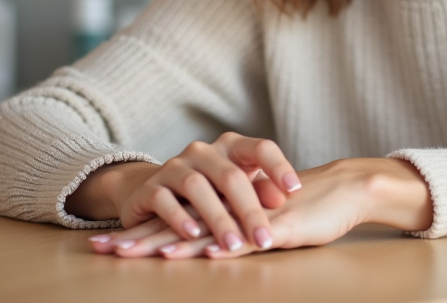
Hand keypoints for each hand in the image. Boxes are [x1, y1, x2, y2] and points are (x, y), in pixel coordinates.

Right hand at [70, 132, 301, 253]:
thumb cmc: (210, 192)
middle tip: (264, 239)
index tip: (296, 190)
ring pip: (197, 186)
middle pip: (230, 176)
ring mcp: (174, 166)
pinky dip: (180, 217)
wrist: (154, 193)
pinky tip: (194, 234)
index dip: (279, 166)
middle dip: (249, 210)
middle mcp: (202, 151)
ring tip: (233, 244)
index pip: (260, 147)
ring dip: (217, 218)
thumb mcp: (237, 189)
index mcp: (230, 146)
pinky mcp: (150, 188)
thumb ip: (259, 190)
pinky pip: (164, 199)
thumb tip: (282, 198)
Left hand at [90, 158, 432, 259]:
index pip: (174, 223)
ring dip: (170, 244)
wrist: (345, 190)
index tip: (107, 244)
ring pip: (204, 232)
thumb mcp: (260, 223)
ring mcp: (251, 219)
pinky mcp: (276, 228)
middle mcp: (230, 210)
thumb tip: (207, 245)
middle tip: (101, 250)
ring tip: (137, 254)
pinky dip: (223, 245)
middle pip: (178, 227)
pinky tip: (202, 252)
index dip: (141, 233)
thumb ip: (233, 228)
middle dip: (139, 240)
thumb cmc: (305, 209)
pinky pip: (246, 238)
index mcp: (223, 209)